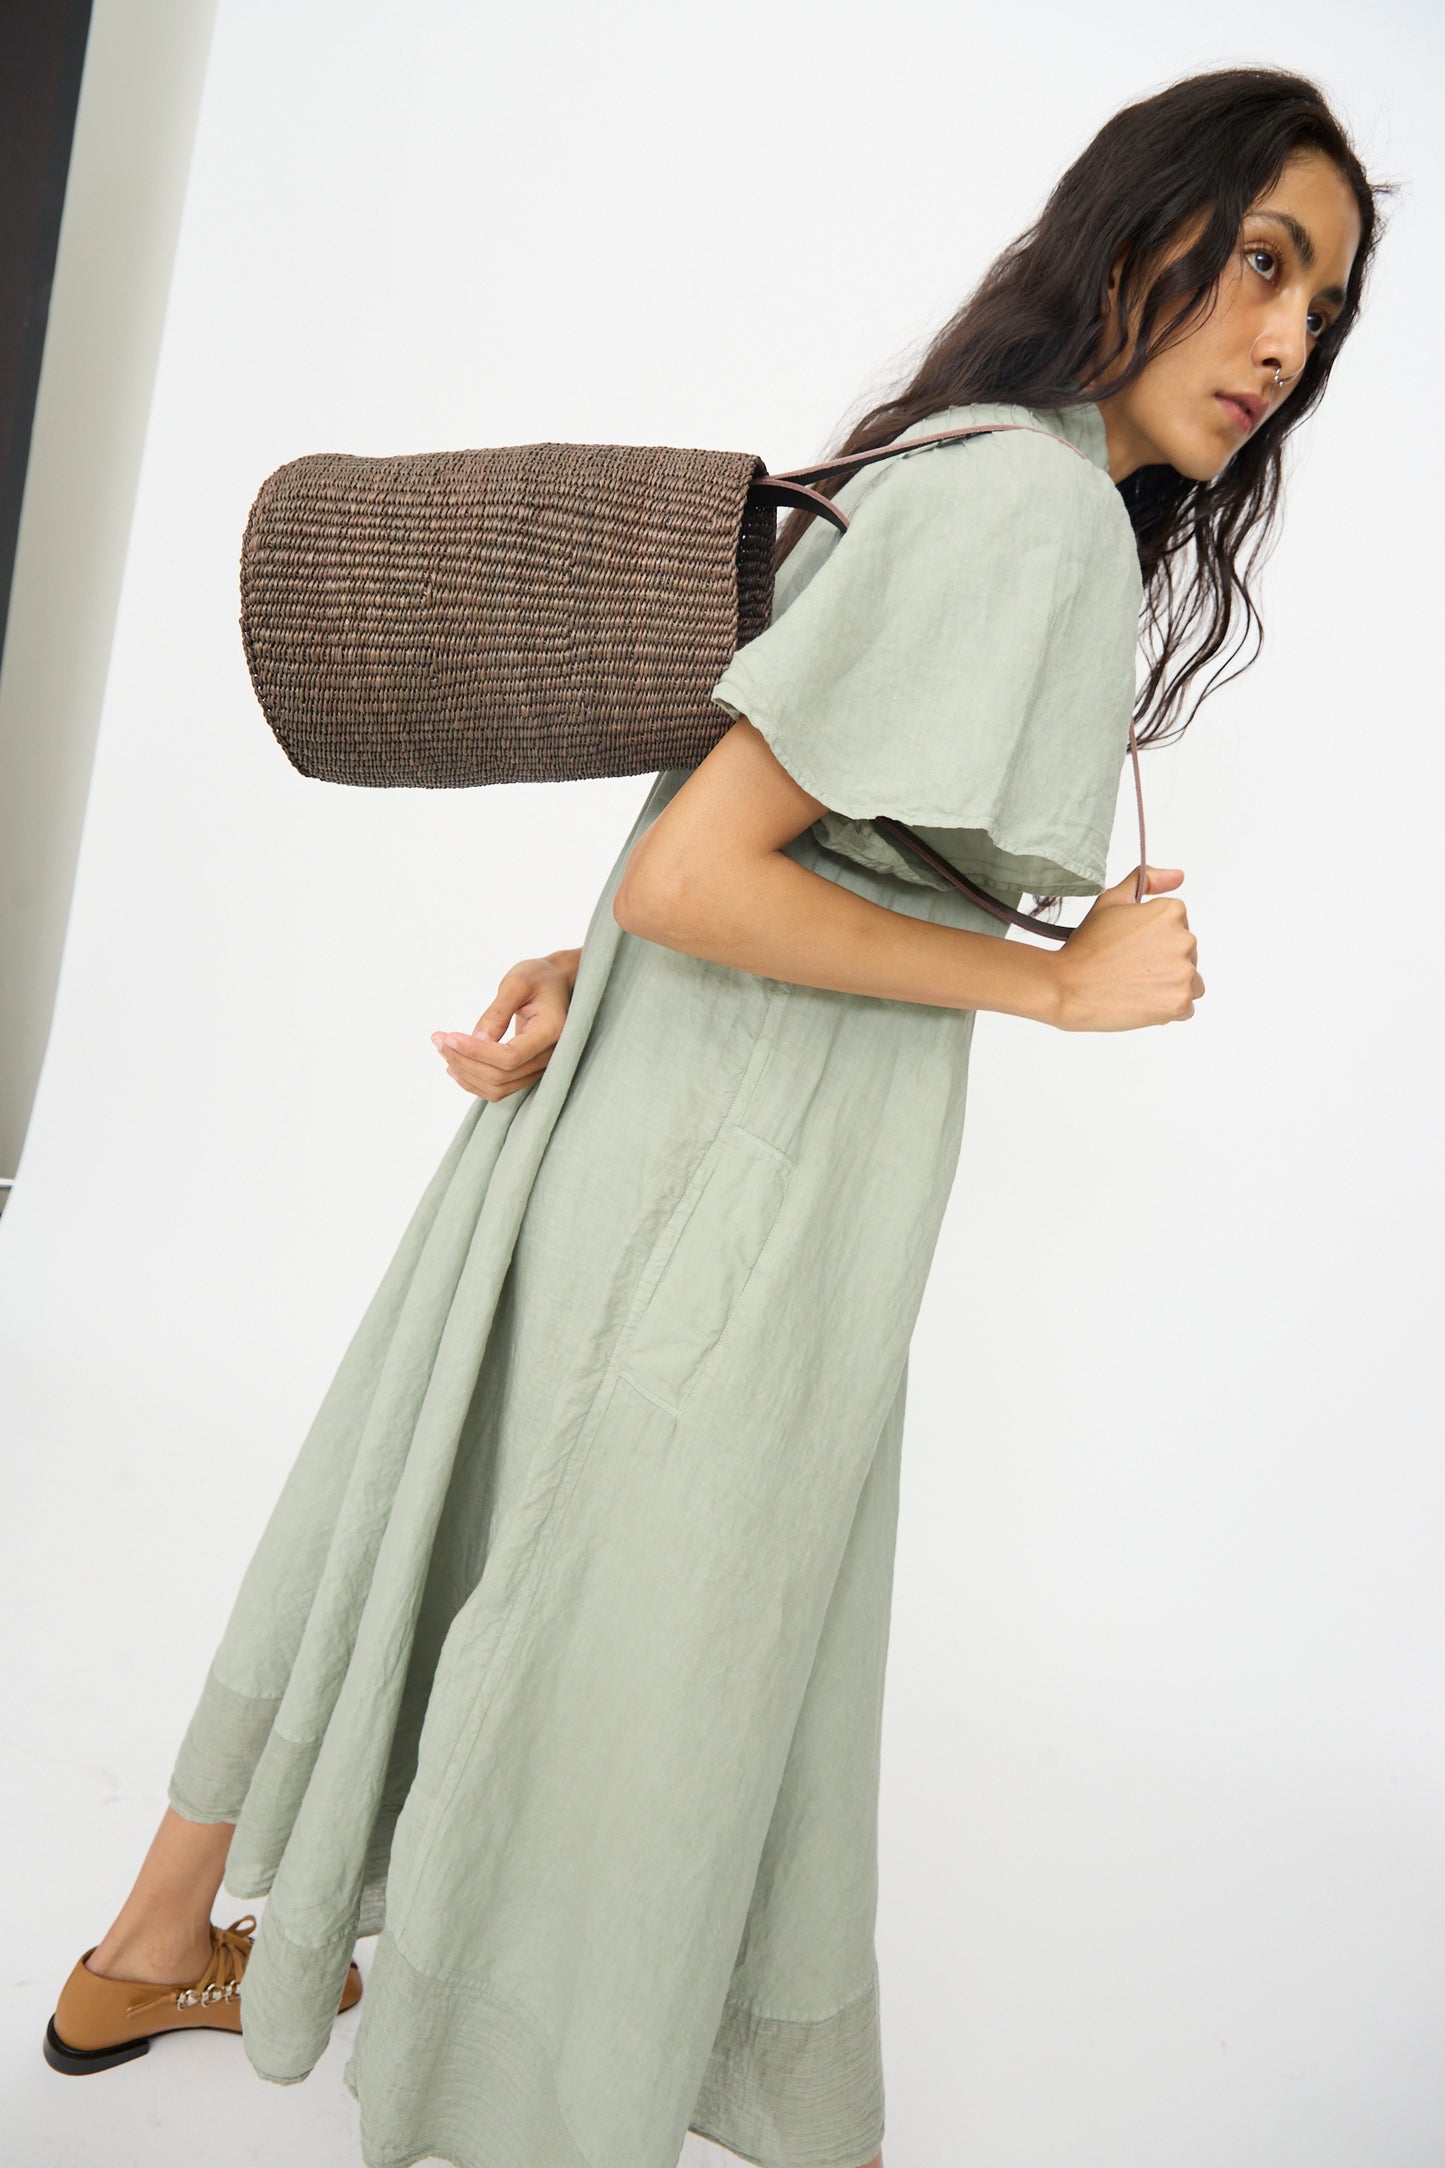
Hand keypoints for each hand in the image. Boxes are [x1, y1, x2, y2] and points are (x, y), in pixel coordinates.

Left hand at [431, 948, 580, 1099]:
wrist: (556, 984)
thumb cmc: (538, 977)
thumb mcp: (517, 982)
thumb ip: (497, 1012)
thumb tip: (475, 1041)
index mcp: (552, 1032)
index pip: (510, 1057)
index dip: (476, 1052)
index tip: (449, 1037)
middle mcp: (550, 1057)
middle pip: (500, 1076)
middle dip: (464, 1060)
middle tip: (438, 1039)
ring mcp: (540, 1068)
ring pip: (497, 1087)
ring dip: (465, 1072)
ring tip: (443, 1049)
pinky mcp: (528, 1072)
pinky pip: (499, 1088)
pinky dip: (473, 1081)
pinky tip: (455, 1066)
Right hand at [1048, 867, 1204, 1031]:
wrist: (1066, 987)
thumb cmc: (1086, 946)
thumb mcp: (1111, 901)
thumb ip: (1147, 881)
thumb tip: (1179, 875)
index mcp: (1171, 912)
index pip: (1179, 928)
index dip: (1154, 939)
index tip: (1131, 947)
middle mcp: (1185, 939)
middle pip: (1187, 955)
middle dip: (1164, 963)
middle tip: (1129, 968)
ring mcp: (1184, 973)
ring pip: (1190, 982)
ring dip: (1168, 986)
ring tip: (1135, 987)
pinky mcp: (1180, 1002)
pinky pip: (1186, 1008)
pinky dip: (1166, 1008)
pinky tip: (1140, 1002)